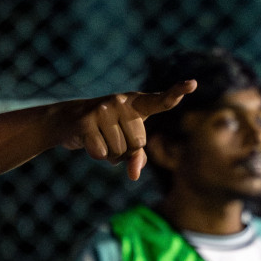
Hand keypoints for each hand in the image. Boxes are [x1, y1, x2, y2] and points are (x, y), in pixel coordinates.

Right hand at [48, 80, 195, 180]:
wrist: (68, 121)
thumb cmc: (105, 131)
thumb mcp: (125, 141)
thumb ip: (138, 157)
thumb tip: (134, 175)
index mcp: (137, 103)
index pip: (160, 101)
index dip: (176, 93)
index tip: (192, 84)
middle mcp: (121, 101)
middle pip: (137, 144)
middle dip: (124, 150)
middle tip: (110, 137)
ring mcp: (103, 109)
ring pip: (118, 151)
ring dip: (109, 154)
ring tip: (100, 138)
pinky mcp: (86, 120)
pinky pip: (101, 153)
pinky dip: (96, 154)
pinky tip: (89, 141)